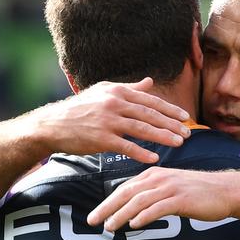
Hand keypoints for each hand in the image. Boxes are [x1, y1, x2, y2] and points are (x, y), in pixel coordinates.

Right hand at [25, 78, 190, 163]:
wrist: (51, 124)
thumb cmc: (79, 108)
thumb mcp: (103, 91)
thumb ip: (129, 88)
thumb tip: (150, 81)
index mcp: (118, 91)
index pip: (150, 100)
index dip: (170, 109)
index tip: (185, 117)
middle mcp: (114, 103)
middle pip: (150, 114)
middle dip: (172, 124)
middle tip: (188, 134)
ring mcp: (107, 120)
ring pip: (142, 129)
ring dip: (163, 137)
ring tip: (178, 143)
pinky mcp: (100, 138)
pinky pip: (126, 146)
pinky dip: (141, 152)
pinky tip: (154, 158)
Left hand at [87, 167, 233, 230]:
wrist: (225, 190)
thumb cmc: (199, 192)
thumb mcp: (172, 187)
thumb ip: (153, 194)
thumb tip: (134, 208)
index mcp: (155, 173)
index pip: (125, 188)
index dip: (107, 202)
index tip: (95, 216)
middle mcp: (160, 178)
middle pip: (126, 193)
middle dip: (107, 207)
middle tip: (92, 222)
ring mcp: (170, 187)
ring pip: (139, 200)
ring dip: (121, 214)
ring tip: (110, 227)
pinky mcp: (181, 198)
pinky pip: (158, 207)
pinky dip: (144, 216)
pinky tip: (134, 224)